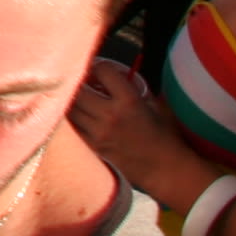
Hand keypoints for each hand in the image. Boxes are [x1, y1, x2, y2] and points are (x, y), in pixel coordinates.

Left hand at [67, 59, 201, 204]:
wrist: (165, 169)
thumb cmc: (164, 135)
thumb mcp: (154, 105)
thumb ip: (133, 88)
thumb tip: (115, 73)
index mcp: (129, 101)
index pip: (103, 70)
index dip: (100, 66)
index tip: (99, 69)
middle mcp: (110, 115)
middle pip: (79, 87)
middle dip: (80, 80)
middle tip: (83, 80)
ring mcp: (99, 133)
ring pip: (70, 107)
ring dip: (72, 99)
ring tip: (79, 97)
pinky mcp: (93, 147)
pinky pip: (72, 127)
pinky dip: (72, 117)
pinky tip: (78, 114)